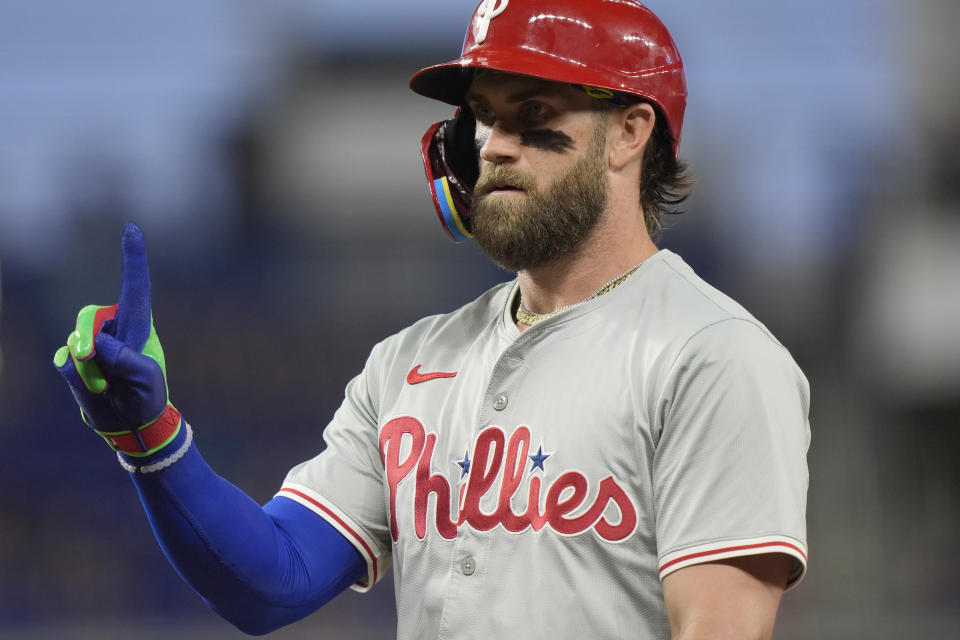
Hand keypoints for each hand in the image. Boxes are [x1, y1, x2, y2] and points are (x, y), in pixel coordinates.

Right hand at [54, 223, 179, 455]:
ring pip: (74, 345)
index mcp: (137, 327)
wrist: (131, 425)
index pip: (135, 288)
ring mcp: (91, 345)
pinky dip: (77, 380)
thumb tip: (95, 343)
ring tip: (110, 388)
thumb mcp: (146, 380)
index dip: (133, 258)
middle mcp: (112, 330)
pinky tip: (95, 390)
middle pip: (88, 317)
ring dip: (89, 370)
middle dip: (89, 341)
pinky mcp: (74, 362)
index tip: (132, 228)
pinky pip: (65, 364)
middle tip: (109, 376)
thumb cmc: (147, 399)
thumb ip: (125, 360)